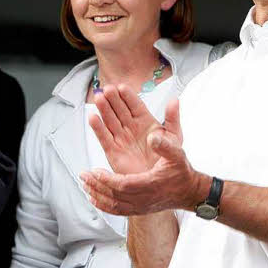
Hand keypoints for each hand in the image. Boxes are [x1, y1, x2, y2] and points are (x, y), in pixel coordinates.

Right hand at [81, 89, 207, 215]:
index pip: (135, 105)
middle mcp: (130, 127)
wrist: (161, 181)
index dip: (128, 96)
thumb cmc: (169, 158)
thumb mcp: (174, 136)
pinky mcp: (113, 151)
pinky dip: (98, 128)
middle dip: (113, 99)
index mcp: (145, 121)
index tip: (122, 87)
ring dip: (104, 109)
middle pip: (119, 110)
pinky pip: (104, 137)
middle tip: (108, 89)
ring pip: (110, 120)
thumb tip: (174, 100)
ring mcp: (121, 138)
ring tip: (99, 98)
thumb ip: (173, 118)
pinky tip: (93, 117)